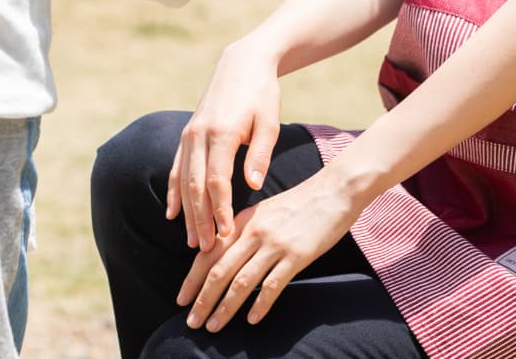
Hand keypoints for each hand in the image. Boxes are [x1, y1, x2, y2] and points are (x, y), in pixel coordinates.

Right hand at [168, 38, 282, 250]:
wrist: (241, 64)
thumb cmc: (261, 95)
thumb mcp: (269, 122)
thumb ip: (259, 154)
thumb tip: (254, 186)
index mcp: (222, 133)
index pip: (217, 181)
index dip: (220, 210)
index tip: (226, 235)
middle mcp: (200, 134)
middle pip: (195, 185)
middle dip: (201, 219)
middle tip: (207, 249)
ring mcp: (190, 134)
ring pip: (183, 180)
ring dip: (187, 212)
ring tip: (192, 240)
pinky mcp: (187, 134)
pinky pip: (177, 167)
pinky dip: (174, 192)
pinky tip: (173, 213)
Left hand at [177, 172, 360, 331]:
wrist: (334, 190)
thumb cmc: (299, 203)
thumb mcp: (263, 212)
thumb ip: (243, 232)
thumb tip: (222, 256)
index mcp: (242, 221)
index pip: (209, 254)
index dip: (192, 279)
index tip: (181, 300)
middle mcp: (253, 233)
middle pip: (219, 271)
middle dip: (202, 299)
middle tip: (191, 322)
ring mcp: (275, 244)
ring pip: (242, 282)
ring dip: (225, 307)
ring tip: (214, 326)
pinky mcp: (297, 255)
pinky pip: (273, 285)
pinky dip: (260, 305)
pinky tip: (251, 320)